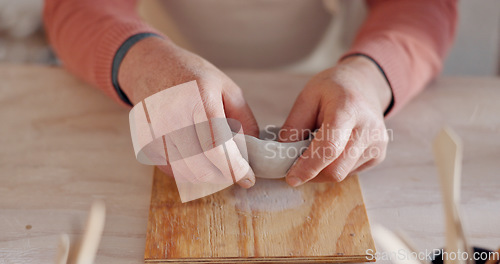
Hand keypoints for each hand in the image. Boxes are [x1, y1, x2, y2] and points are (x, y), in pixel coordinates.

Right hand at [119, 37, 258, 187]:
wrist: (150, 67)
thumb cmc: (192, 76)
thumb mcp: (227, 88)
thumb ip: (244, 119)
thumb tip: (254, 152)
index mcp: (198, 99)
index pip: (216, 147)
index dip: (235, 168)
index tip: (248, 178)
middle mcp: (172, 117)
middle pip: (202, 167)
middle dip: (225, 176)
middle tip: (236, 170)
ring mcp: (155, 132)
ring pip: (187, 174)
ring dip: (208, 176)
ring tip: (218, 161)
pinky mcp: (145, 143)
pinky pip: (172, 171)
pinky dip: (190, 172)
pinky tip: (198, 157)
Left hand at [280, 56, 391, 185]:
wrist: (364, 84)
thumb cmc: (332, 89)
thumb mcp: (306, 97)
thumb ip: (293, 127)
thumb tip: (282, 157)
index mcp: (348, 109)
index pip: (329, 147)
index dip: (308, 167)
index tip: (291, 178)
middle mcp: (369, 129)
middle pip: (336, 169)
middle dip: (312, 173)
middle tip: (296, 163)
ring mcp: (377, 144)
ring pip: (342, 174)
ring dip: (323, 169)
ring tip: (318, 146)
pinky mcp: (379, 155)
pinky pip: (350, 172)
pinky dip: (335, 166)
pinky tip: (334, 148)